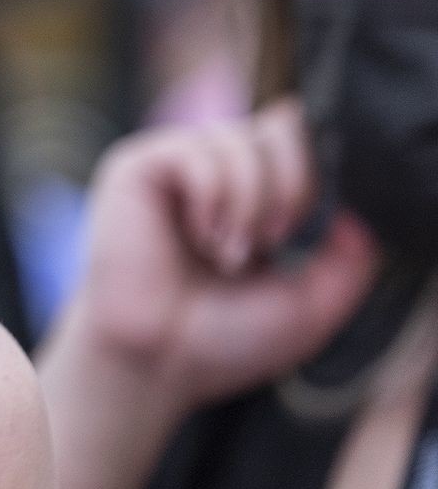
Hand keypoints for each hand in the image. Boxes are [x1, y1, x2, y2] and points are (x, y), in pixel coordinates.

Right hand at [69, 96, 380, 414]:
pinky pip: (196, 152)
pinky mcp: (137, 167)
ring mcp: (176, 165)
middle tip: (272, 243)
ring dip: (250, 202)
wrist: (158, 362)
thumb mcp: (312, 305)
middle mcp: (217, 171)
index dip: (315, 177)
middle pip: (282, 126)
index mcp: (256, 194)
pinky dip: (212, 198)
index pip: (301, 141)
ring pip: (243, 139)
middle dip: (292, 187)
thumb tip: (351, 214)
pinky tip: (200, 237)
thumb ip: (348, 260)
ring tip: (228, 253)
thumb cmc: (223, 339)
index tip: (300, 237)